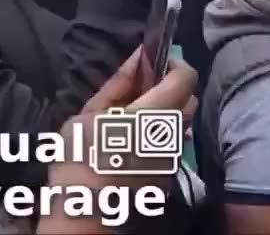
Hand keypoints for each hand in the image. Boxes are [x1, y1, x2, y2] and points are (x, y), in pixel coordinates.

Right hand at [48, 50, 196, 193]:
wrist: (83, 212)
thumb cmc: (80, 158)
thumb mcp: (89, 115)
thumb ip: (118, 84)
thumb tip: (139, 56)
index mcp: (154, 113)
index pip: (187, 77)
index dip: (176, 64)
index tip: (156, 63)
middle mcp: (172, 132)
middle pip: (189, 100)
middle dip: (172, 89)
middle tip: (143, 91)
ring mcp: (174, 155)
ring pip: (182, 123)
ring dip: (167, 114)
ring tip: (135, 120)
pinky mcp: (170, 173)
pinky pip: (174, 145)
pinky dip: (161, 136)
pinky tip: (136, 144)